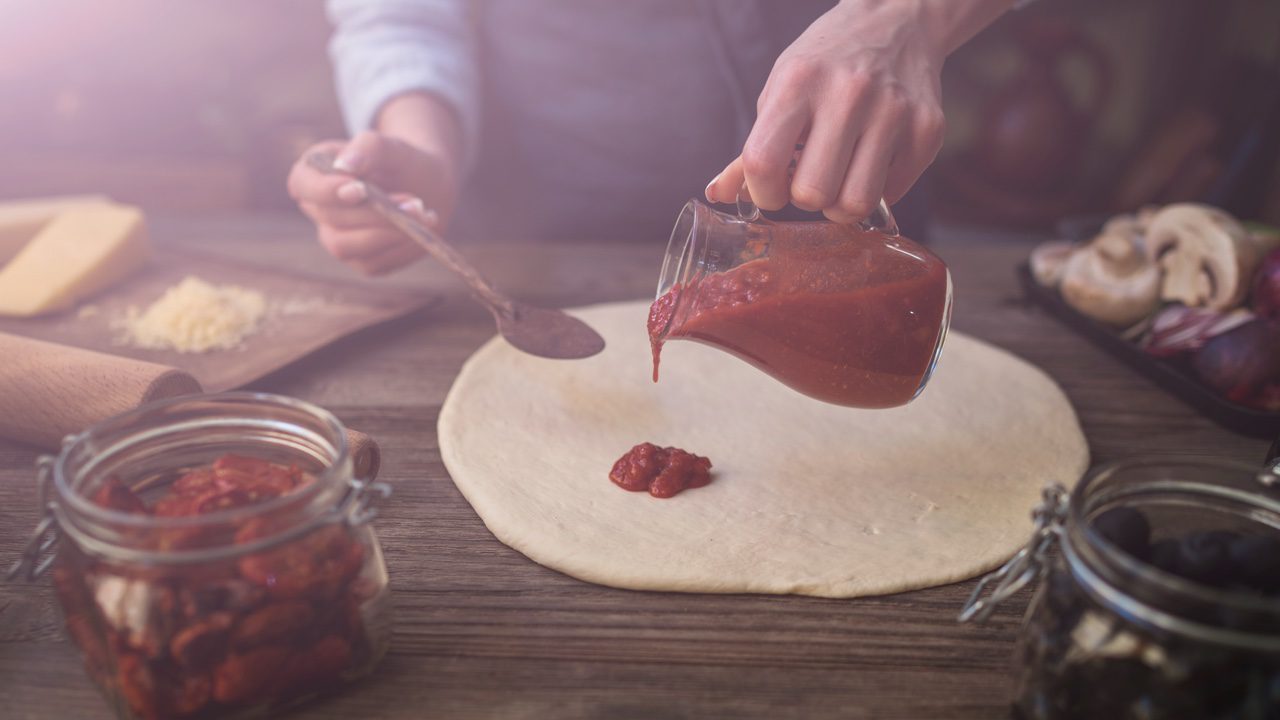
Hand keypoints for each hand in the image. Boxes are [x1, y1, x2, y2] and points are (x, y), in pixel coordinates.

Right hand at [288, 131, 457, 275]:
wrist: (429, 189)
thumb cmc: (403, 163)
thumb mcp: (393, 147)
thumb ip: (369, 148)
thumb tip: (345, 166)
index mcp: (314, 173)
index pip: (302, 185)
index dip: (326, 191)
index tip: (359, 189)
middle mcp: (318, 209)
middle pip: (331, 218)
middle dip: (373, 212)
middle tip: (414, 203)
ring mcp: (336, 238)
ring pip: (346, 246)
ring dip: (387, 233)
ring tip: (422, 214)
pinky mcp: (360, 260)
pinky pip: (372, 262)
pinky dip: (400, 246)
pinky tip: (421, 228)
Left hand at [706, 0, 963, 223]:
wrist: (899, 22)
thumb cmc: (826, 65)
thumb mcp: (781, 91)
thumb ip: (750, 149)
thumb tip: (717, 195)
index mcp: (798, 81)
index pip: (763, 163)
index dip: (763, 193)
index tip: (772, 189)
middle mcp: (848, 93)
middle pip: (812, 194)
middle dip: (805, 199)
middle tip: (812, 178)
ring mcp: (894, 111)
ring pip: (855, 204)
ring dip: (841, 205)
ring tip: (840, 179)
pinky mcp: (928, 129)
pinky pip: (892, 193)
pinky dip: (878, 189)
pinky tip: (872, 161)